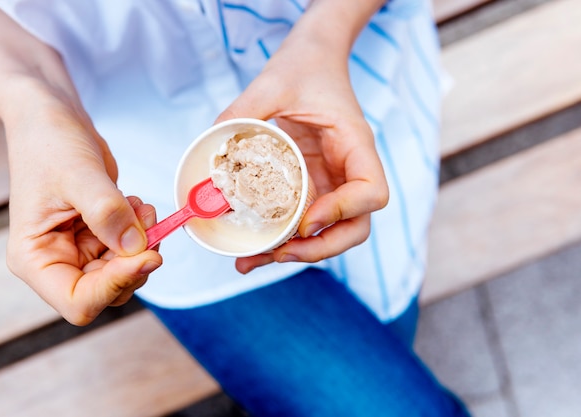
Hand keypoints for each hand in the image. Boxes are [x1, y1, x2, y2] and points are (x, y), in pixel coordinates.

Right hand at [5, 92, 161, 324]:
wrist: (52, 120)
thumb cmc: (49, 143)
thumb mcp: (78, 175)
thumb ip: (107, 213)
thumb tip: (136, 248)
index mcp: (35, 259)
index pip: (79, 302)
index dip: (116, 285)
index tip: (147, 255)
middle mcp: (57, 261)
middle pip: (108, 291)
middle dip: (135, 262)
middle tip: (151, 224)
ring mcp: (79, 250)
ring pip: (125, 272)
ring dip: (143, 244)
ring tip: (140, 206)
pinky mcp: (99, 236)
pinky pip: (130, 250)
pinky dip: (142, 231)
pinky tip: (136, 205)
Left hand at [216, 12, 388, 273]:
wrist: (312, 58)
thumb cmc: (304, 65)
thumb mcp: (273, 82)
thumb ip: (244, 110)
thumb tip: (208, 150)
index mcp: (355, 145)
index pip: (371, 192)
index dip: (343, 212)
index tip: (305, 221)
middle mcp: (349, 171)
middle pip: (354, 227)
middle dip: (318, 248)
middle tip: (277, 254)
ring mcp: (332, 182)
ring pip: (328, 233)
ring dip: (295, 253)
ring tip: (250, 261)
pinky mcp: (312, 186)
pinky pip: (303, 221)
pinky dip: (281, 240)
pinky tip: (251, 251)